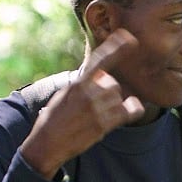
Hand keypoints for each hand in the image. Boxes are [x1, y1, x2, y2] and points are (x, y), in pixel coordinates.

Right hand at [19, 29, 144, 177]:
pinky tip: (132, 107)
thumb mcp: (64, 95)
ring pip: (118, 98)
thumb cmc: (54, 119)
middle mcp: (88, 93)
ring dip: (114, 105)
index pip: (99, 60)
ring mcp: (97, 108)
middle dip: (108, 93)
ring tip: (98, 116)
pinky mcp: (104, 124)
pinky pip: (129, 111)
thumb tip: (102, 78)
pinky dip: (133, 108)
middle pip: (113, 84)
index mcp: (77, 83)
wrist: (47, 144)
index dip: (115, 47)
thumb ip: (83, 85)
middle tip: (95, 106)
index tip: (128, 37)